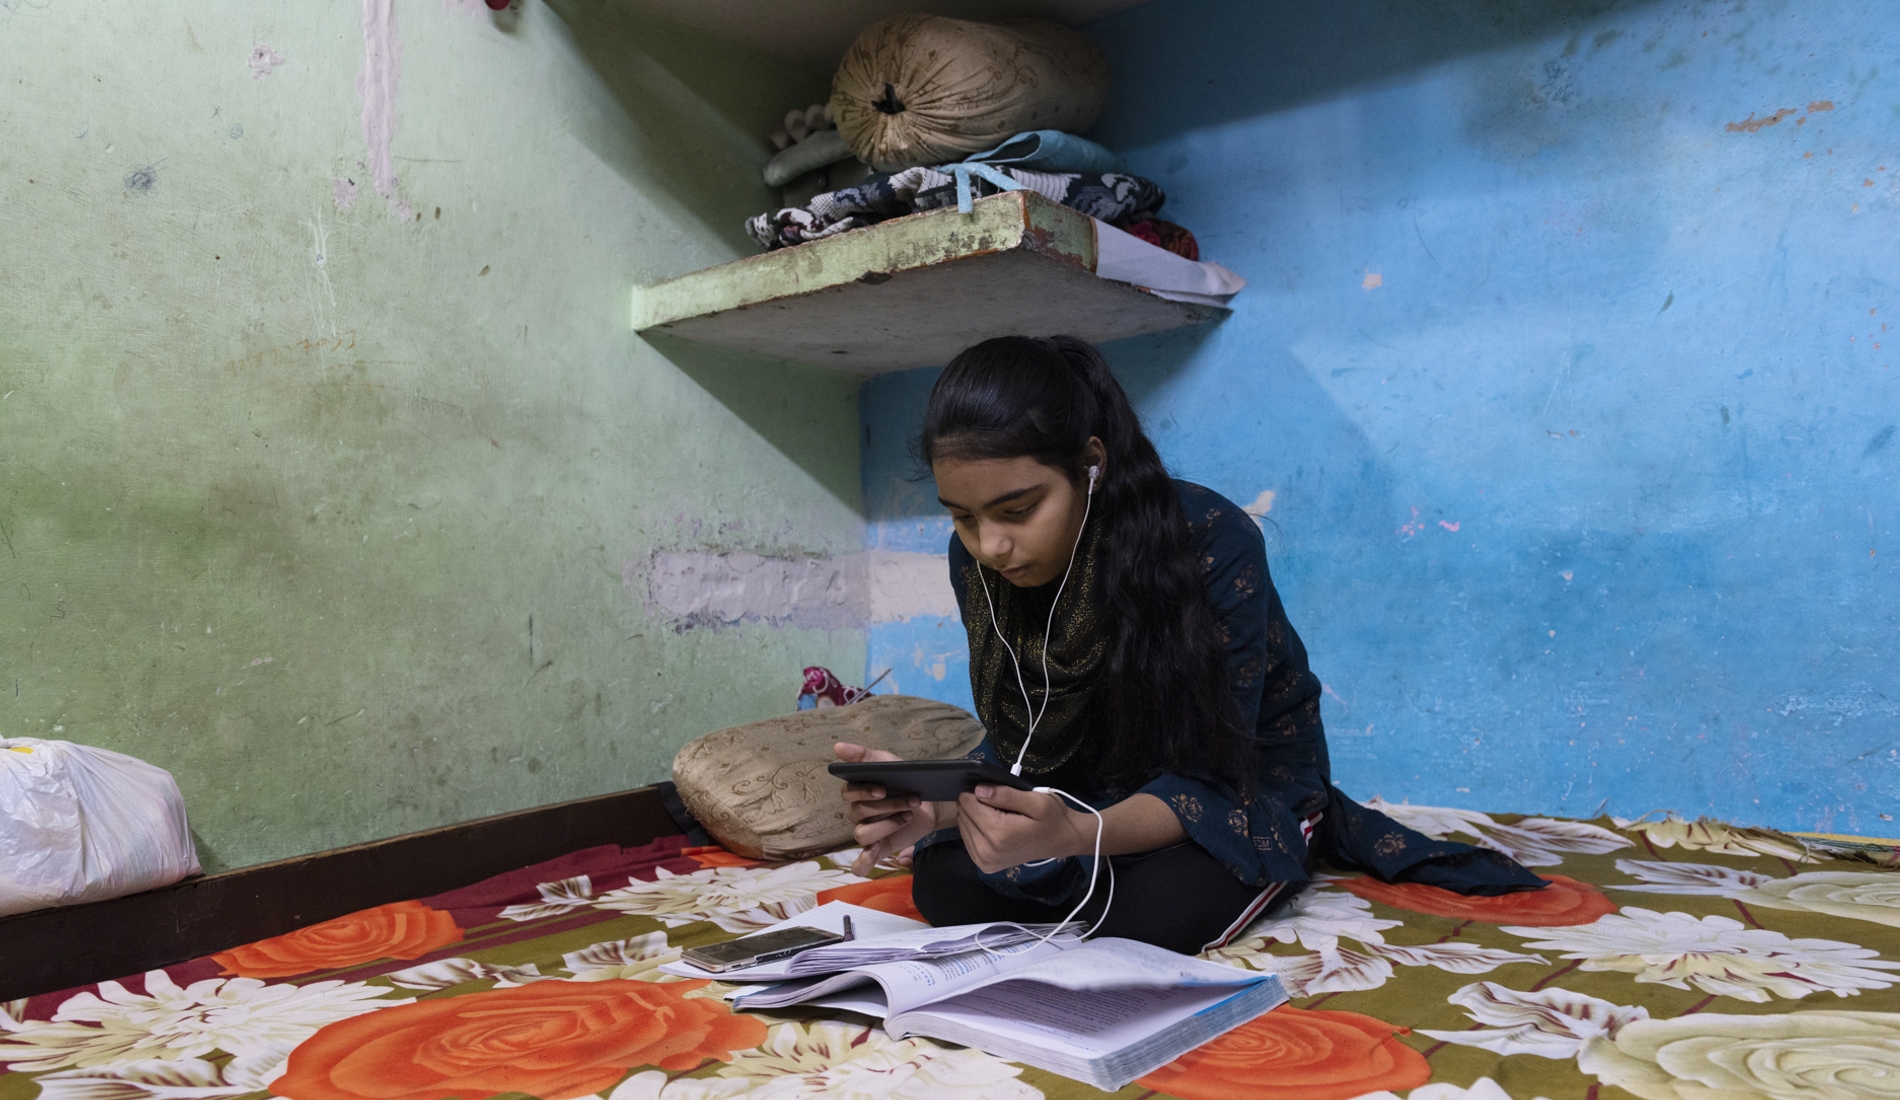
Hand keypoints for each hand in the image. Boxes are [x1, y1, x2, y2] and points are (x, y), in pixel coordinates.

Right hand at [836, 742, 943, 875]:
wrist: (931, 801)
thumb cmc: (904, 779)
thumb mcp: (887, 762)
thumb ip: (862, 755)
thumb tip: (837, 747)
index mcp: (857, 792)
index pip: (849, 793)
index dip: (864, 792)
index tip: (883, 789)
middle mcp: (858, 814)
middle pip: (860, 813)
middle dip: (888, 806)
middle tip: (912, 800)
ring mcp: (867, 832)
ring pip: (863, 834)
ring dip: (886, 826)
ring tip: (908, 816)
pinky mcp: (879, 848)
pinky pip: (861, 862)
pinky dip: (862, 863)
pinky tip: (869, 858)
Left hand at [957, 784, 1095, 873]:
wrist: (1061, 841)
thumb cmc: (1051, 818)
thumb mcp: (1035, 801)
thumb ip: (1006, 795)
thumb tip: (979, 790)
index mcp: (1000, 834)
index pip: (968, 802)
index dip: (980, 792)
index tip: (997, 793)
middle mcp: (987, 851)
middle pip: (963, 814)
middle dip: (978, 804)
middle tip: (1002, 806)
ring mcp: (984, 861)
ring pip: (962, 825)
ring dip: (976, 817)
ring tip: (1000, 817)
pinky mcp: (983, 865)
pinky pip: (967, 838)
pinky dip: (977, 828)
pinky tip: (994, 827)